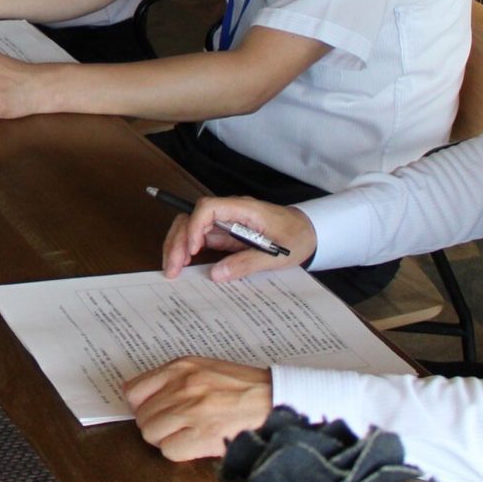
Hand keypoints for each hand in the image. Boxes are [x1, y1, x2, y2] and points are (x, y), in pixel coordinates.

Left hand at [125, 357, 272, 461]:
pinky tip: (195, 445)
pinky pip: (169, 451)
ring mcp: (191, 411)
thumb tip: (145, 399)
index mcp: (180, 367)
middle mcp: (181, 386)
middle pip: (142, 417)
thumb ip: (174, 379)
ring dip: (166, 440)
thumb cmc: (243, 386)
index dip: (141, 406)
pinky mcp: (202, 435)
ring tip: (186, 436)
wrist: (274, 399)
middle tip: (175, 428)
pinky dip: (179, 452)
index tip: (152, 411)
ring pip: (151, 434)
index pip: (133, 390)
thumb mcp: (205, 368)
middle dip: (155, 426)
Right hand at [161, 196, 315, 280]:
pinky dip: (187, 251)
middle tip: (172, 269)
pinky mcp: (224, 234)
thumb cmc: (296, 238)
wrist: (310, 232)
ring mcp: (225, 222)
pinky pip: (200, 239)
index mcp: (243, 209)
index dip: (195, 227)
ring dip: (178, 246)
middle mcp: (229, 212)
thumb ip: (247, 263)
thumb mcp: (277, 255)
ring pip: (190, 227)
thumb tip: (215, 274)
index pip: (208, 208)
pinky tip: (183, 266)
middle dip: (178, 241)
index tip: (194, 250)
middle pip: (192, 217)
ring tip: (173, 270)